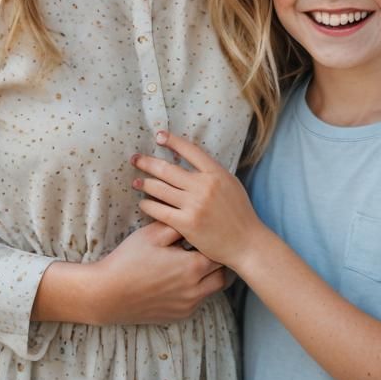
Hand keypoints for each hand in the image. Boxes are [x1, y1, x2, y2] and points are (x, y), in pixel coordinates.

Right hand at [90, 220, 226, 324]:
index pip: (218, 253)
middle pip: (222, 275)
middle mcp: (195, 290)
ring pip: (213, 290)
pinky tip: (181, 279)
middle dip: (219, 262)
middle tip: (210, 249)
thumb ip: (177, 225)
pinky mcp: (179, 315)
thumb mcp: (152, 235)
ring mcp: (188, 305)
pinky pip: (198, 302)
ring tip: (197, 263)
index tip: (210, 235)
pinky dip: (196, 290)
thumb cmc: (129, 260)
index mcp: (191, 267)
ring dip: (209, 277)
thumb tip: (193, 218)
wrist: (108, 293)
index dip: (215, 242)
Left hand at [131, 130, 263, 269]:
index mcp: (216, 173)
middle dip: (147, 162)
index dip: (173, 141)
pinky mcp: (186, 224)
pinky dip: (148, 204)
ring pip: (160, 188)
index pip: (190, 150)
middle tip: (134, 159)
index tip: (159, 136)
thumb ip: (211, 172)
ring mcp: (194, 205)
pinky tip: (143, 202)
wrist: (246, 243)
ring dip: (144, 183)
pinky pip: (160, 210)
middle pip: (168, 169)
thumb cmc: (240, 214)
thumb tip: (191, 160)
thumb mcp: (231, 184)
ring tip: (136, 181)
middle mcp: (204, 186)